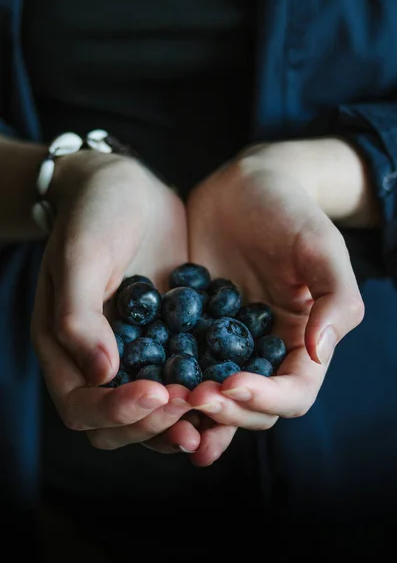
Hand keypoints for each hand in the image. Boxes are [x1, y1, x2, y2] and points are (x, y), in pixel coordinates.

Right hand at [31, 150, 199, 452]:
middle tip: (190, 407)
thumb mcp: (82, 255)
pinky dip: (204, 391)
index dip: (117, 411)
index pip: (83, 407)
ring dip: (183, 419)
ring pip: (156, 410)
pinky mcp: (169, 340)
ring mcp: (137, 353)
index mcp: (65, 349)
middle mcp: (99, 360)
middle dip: (155, 423)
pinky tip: (232, 386)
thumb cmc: (95, 214)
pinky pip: (185, 378)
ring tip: (215, 411)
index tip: (155, 392)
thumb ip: (80, 315)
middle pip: (120, 422)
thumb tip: (101, 374)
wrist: (128, 188)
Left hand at [186, 142, 364, 432]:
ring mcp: (224, 343)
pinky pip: (178, 362)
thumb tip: (317, 353)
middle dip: (224, 410)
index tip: (231, 384)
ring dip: (193, 411)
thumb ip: (335, 299)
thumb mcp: (321, 246)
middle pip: (250, 406)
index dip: (266, 399)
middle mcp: (263, 351)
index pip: (294, 392)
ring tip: (168, 406)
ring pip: (213, 396)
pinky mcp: (190, 328)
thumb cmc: (290, 210)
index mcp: (301, 341)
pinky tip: (143, 383)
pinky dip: (165, 381)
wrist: (244, 184)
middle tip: (193, 396)